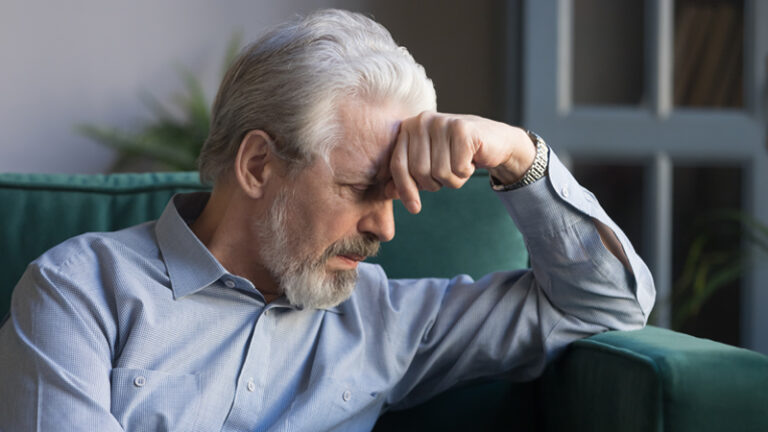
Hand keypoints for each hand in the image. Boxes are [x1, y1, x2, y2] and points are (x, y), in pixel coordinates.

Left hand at [387, 111, 535, 213]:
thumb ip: (407, 177)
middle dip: (436, 183)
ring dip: (454, 179)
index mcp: (408, 128)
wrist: (494, 142)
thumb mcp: (428, 166)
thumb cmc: (456, 155)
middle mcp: (422, 120)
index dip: (405, 189)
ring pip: (440, 172)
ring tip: (461, 165)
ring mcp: (443, 122)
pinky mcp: (463, 129)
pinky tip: (472, 160)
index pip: (398, 164)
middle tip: (449, 174)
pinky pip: (458, 168)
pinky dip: (466, 172)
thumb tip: (387, 193)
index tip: (414, 209)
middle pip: (420, 171)